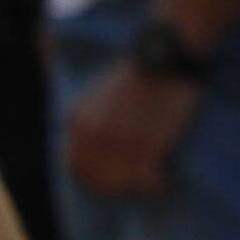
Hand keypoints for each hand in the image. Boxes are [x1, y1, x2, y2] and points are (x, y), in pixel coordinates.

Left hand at [60, 51, 198, 202]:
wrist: (165, 51)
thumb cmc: (138, 70)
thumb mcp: (96, 91)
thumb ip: (86, 119)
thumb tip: (87, 146)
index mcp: (76, 120)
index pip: (74, 168)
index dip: (93, 179)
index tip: (111, 180)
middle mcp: (92, 134)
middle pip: (96, 181)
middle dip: (116, 188)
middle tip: (136, 183)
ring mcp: (119, 141)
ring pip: (122, 185)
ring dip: (139, 188)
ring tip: (154, 181)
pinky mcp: (147, 144)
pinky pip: (146, 181)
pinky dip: (157, 185)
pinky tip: (165, 180)